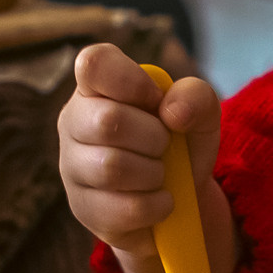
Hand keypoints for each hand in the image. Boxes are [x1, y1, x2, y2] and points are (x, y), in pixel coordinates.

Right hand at [57, 43, 232, 272]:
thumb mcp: (200, 114)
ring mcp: (72, 167)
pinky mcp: (82, 208)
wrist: (180, 200)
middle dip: (153, 136)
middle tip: (163, 144)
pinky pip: (122, 208)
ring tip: (160, 174)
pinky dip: (155, 205)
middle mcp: (74, 121)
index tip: (155, 100)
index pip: (93, 64)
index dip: (130, 81)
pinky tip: (159, 201)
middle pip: (108, 121)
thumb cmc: (180, 144)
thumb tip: (172, 112)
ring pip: (112, 167)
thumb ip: (195, 96)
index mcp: (98, 86)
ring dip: (154, 173)